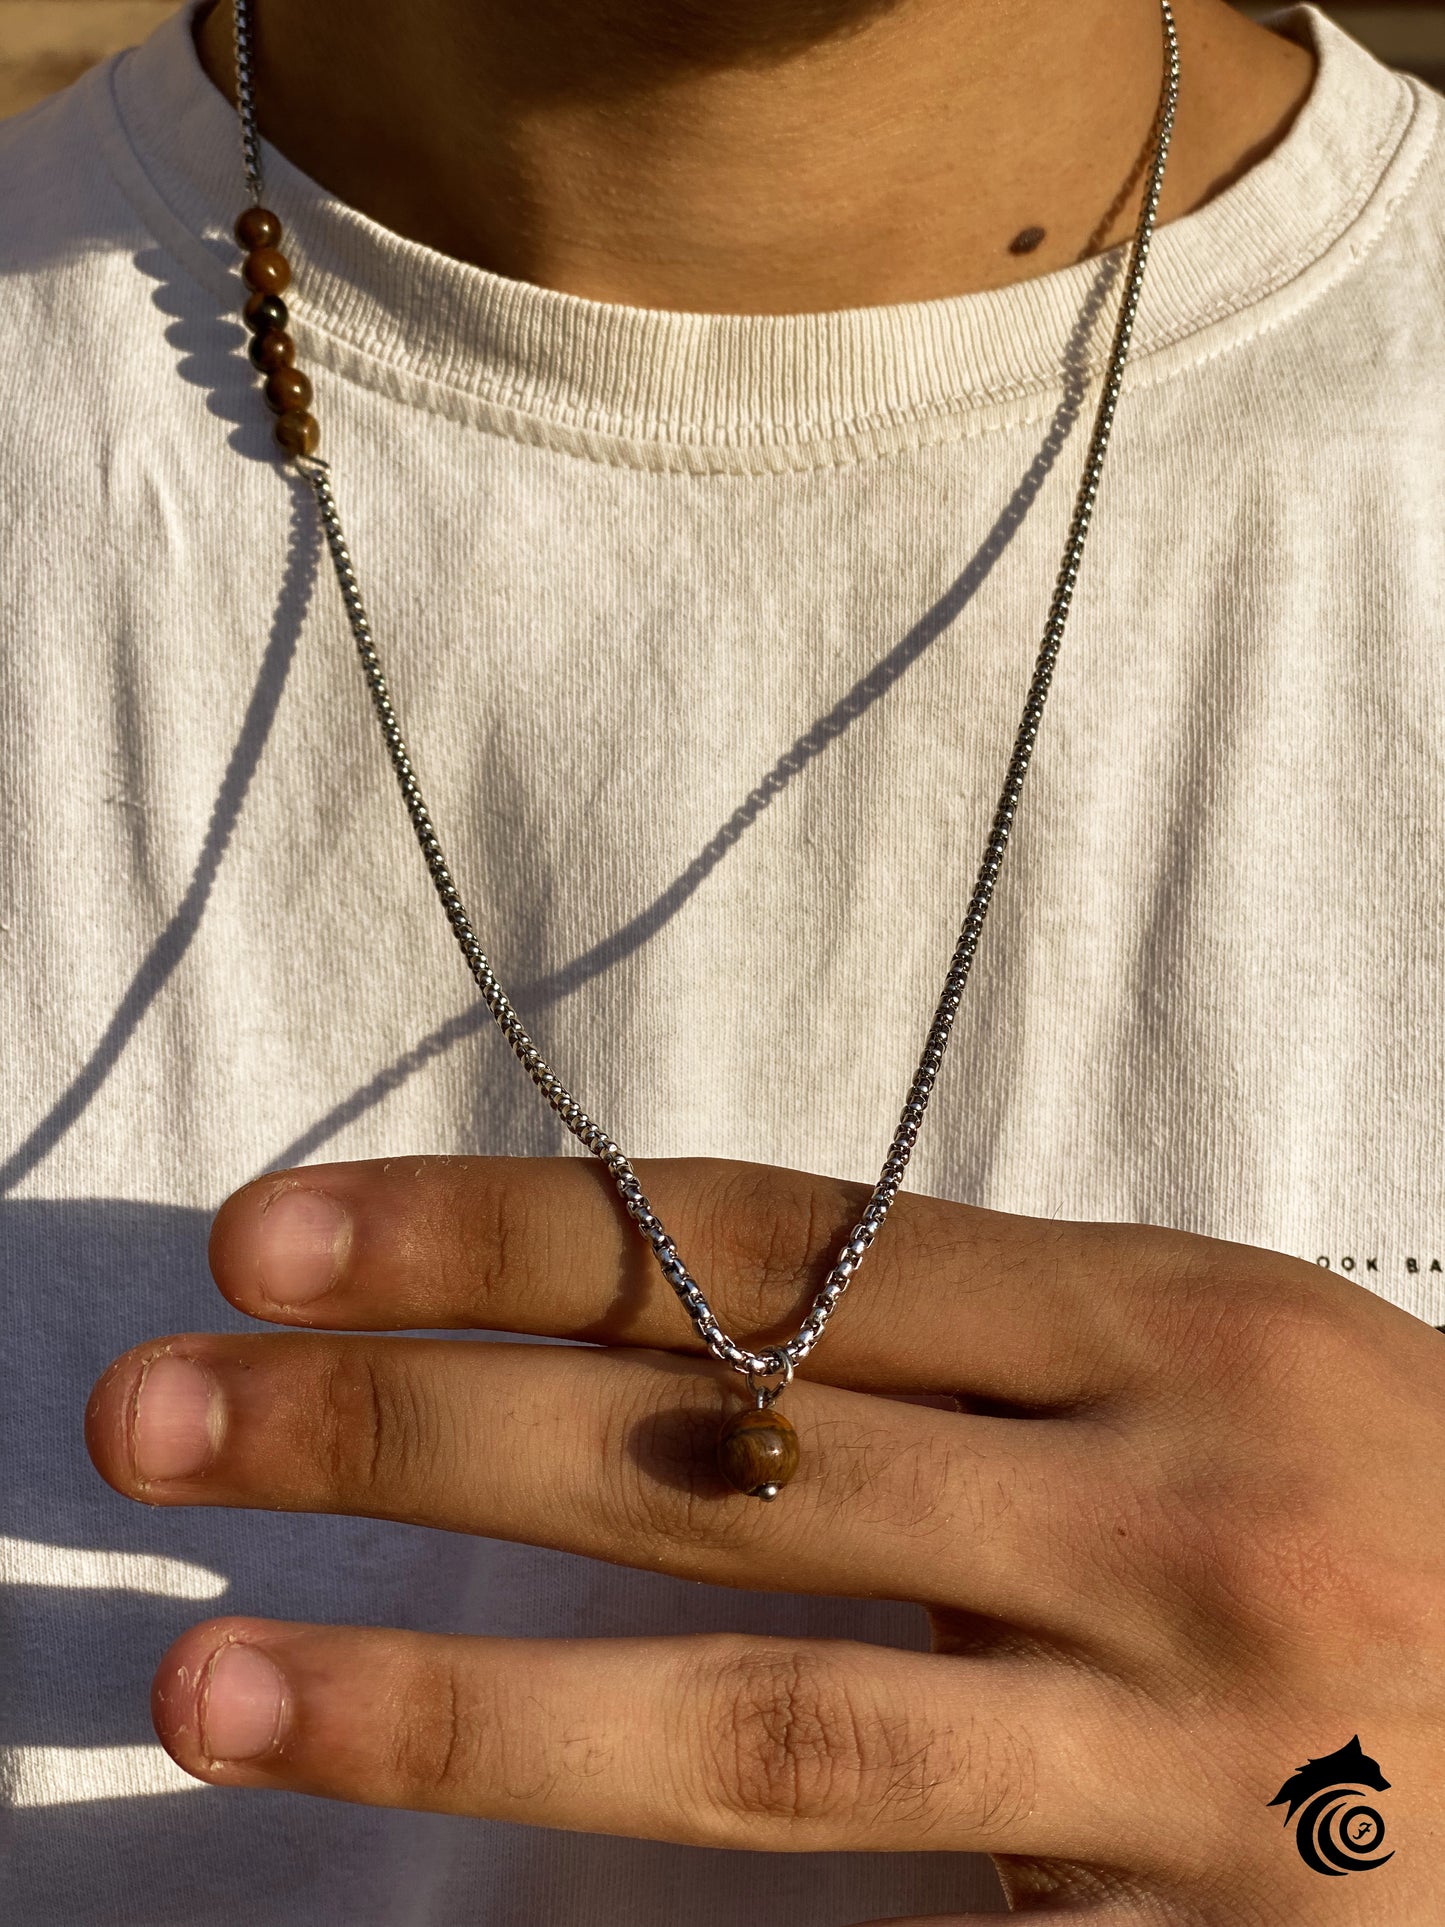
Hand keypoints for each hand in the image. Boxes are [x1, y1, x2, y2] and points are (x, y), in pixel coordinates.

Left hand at [85, 1156, 1444, 1923]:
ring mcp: (1174, 1743)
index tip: (279, 1236)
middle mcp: (1156, 1504)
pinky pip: (908, 1926)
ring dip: (464, 1706)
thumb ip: (978, 1340)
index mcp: (1163, 1312)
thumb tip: (686, 1339)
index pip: (759, 1247)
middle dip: (412, 1428)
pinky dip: (702, 1897)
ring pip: (763, 1717)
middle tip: (160, 1414)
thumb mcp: (1220, 1345)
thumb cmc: (1407, 1494)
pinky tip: (500, 1890)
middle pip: (718, 1459)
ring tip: (214, 1688)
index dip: (502, 1234)